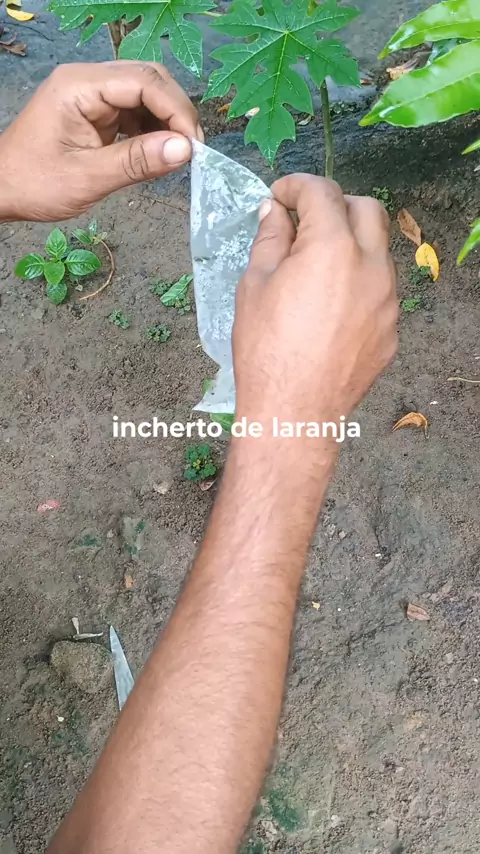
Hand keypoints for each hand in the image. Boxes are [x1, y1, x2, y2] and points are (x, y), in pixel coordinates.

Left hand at [0, 61, 201, 221]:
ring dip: (167, 122)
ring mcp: (92, 95)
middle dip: (176, 112)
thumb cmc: (35, 184)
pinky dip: (152, 130)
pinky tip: (159, 153)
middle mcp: (87, 81)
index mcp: (79, 86)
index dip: (175, 111)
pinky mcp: (96, 112)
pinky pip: (134, 111)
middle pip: (149, 79)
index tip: (193, 146)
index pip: (143, 82)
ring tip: (178, 154)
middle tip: (191, 151)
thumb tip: (184, 150)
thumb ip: (137, 162)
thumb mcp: (88, 177)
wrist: (3, 190)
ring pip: (145, 94)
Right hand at [233, 174, 396, 425]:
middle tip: (304, 223)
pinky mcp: (391, 329)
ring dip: (351, 245)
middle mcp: (371, 267)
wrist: (294, 411)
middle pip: (366, 209)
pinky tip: (329, 308)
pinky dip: (358, 284)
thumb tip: (276, 213)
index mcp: (332, 248)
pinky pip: (379, 291)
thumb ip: (270, 240)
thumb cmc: (265, 349)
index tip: (278, 198)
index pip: (321, 192)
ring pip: (378, 251)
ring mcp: (387, 300)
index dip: (295, 187)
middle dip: (334, 205)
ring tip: (316, 270)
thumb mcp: (254, 286)